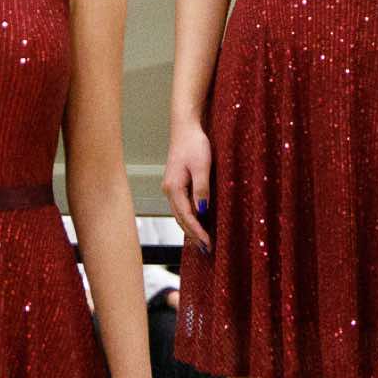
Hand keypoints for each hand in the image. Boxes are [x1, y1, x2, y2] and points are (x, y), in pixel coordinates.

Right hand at [161, 122, 212, 251]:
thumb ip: (202, 189)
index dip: (197, 232)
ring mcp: (171, 187)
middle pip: (181, 219)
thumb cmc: (194, 144)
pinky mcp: (176, 183)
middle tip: (207, 249)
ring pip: (180, 214)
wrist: (185, 127)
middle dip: (193, 235)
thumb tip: (203, 212)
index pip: (186, 217)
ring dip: (191, 228)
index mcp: (174, 188)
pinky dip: (189, 218)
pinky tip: (197, 222)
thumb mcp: (202, 166)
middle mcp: (169, 190)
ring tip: (202, 242)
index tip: (208, 244)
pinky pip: (182, 206)